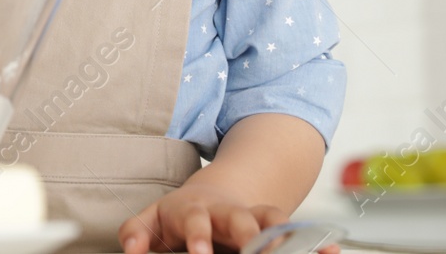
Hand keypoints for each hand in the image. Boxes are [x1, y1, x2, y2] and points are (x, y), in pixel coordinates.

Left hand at [119, 183, 290, 253]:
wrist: (211, 196)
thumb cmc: (178, 216)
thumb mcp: (153, 220)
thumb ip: (137, 232)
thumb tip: (130, 250)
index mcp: (194, 210)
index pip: (195, 220)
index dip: (198, 236)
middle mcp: (225, 212)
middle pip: (239, 218)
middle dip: (247, 235)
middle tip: (251, 253)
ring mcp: (250, 216)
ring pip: (269, 219)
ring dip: (279, 236)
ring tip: (288, 251)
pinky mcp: (269, 225)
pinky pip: (288, 226)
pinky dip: (300, 236)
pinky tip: (315, 249)